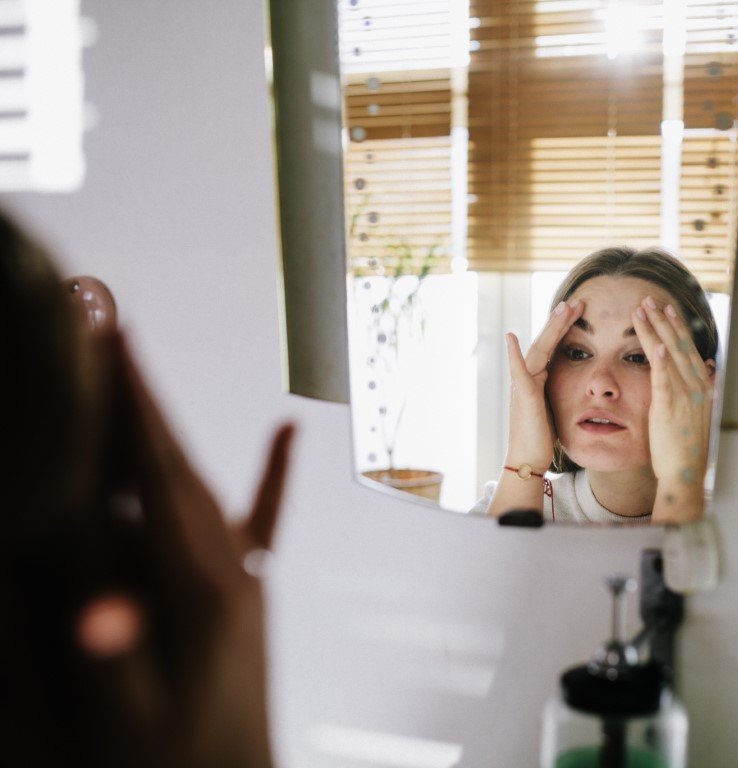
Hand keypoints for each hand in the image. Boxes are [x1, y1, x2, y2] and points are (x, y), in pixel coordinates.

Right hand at [73, 333, 294, 767]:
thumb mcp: (132, 726)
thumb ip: (117, 665)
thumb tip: (99, 607)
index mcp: (200, 588)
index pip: (155, 473)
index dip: (126, 401)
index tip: (105, 333)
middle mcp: (230, 567)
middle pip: (176, 460)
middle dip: (139, 389)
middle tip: (105, 321)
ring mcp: (244, 576)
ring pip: (201, 479)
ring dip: (164, 424)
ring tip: (130, 371)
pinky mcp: (250, 593)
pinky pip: (260, 519)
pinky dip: (271, 471)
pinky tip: (286, 431)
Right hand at [503, 299, 584, 471]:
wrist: (528, 459)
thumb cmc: (543, 438)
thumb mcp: (557, 408)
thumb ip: (561, 390)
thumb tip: (577, 382)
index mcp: (539, 378)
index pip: (555, 346)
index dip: (566, 328)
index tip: (580, 310)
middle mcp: (529, 377)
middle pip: (547, 342)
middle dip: (561, 321)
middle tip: (576, 301)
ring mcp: (523, 385)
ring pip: (538, 350)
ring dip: (550, 329)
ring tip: (563, 309)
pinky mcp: (523, 396)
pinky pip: (517, 372)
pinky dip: (513, 355)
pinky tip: (510, 338)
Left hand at [633, 297, 714, 523]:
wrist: (685, 473)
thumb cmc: (685, 447)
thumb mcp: (697, 411)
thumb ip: (701, 386)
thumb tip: (709, 366)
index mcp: (701, 386)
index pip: (687, 348)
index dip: (676, 326)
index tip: (666, 307)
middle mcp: (696, 386)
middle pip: (679, 344)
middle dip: (664, 320)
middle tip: (649, 299)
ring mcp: (685, 396)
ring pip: (669, 355)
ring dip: (656, 330)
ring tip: (643, 310)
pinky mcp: (670, 408)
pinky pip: (665, 380)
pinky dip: (662, 361)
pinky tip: (656, 345)